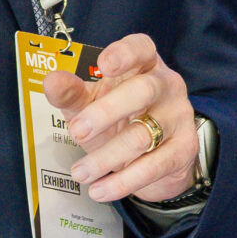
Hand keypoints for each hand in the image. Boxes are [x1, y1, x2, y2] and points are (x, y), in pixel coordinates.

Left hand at [41, 32, 199, 203]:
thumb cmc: (119, 117)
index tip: (103, 65)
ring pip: (144, 135)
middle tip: (77, 132)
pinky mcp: (184, 148)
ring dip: (107, 157)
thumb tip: (52, 81)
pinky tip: (101, 189)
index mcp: (144, 64)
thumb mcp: (90, 102)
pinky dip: (123, 181)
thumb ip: (71, 92)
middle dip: (107, 112)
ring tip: (80, 172)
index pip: (141, 48)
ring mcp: (179, 116)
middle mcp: (166, 85)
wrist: (154, 153)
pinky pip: (154, 166)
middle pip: (143, 91)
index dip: (125, 53)